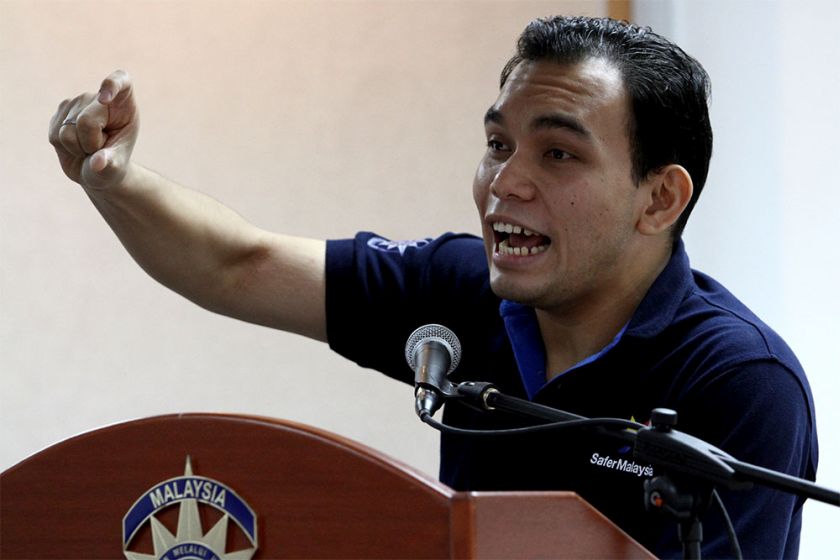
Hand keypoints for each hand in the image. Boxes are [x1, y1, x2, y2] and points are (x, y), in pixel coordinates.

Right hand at [48, 70, 138, 191]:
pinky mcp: (59, 112)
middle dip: (91, 145)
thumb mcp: (117, 167)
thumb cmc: (112, 164)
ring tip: (88, 148)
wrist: (94, 169)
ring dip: (77, 148)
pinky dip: (64, 148)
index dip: (111, 85)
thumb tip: (97, 163)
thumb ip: (111, 163)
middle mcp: (98, 98)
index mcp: (123, 103)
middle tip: (100, 150)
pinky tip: (74, 146)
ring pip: (67, 131)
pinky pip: (55, 135)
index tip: (104, 99)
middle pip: (86, 122)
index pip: (121, 81)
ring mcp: (76, 103)